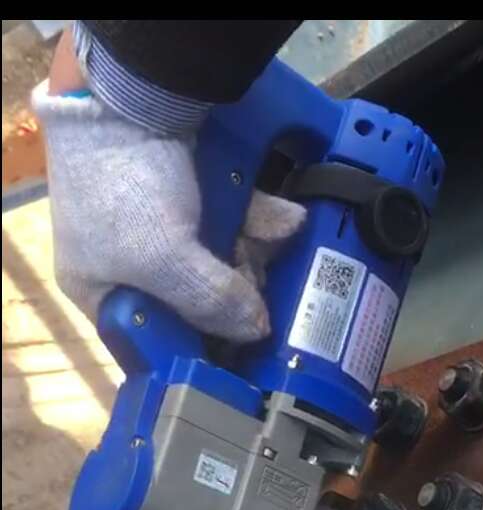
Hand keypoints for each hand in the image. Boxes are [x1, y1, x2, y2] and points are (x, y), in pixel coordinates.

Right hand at [32, 84, 304, 340]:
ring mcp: (161, 225)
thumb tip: (257, 331)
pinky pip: (232, 220)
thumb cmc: (128, 191)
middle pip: (196, 299)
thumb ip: (211, 302)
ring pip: (221, 258)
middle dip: (235, 291)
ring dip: (256, 251)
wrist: (128, 92)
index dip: (198, 346)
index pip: (155, 337)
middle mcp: (129, 264)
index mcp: (103, 292)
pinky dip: (260, 220)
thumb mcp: (165, 260)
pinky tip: (286, 221)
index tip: (241, 351)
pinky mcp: (191, 192)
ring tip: (271, 241)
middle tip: (257, 283)